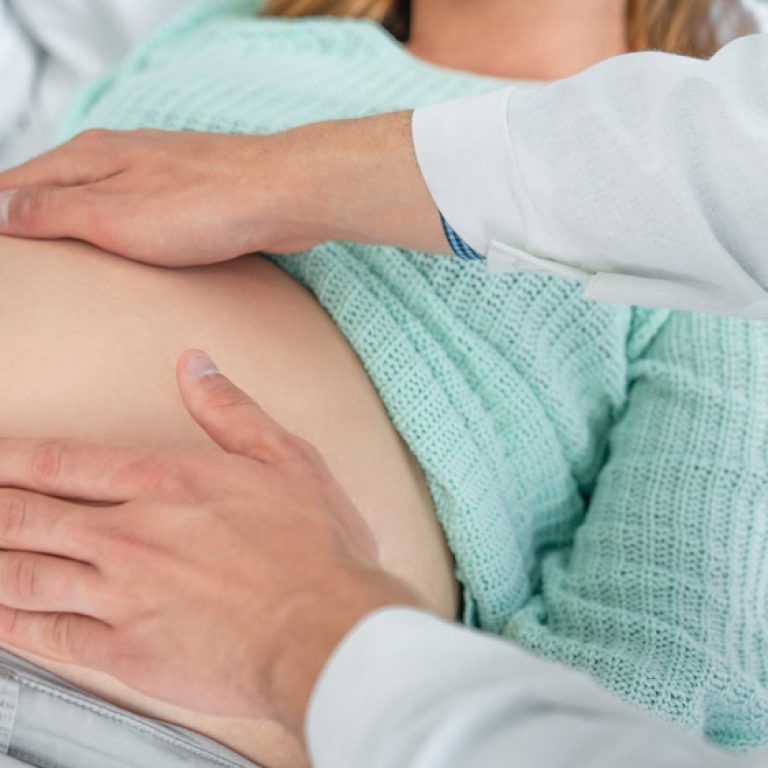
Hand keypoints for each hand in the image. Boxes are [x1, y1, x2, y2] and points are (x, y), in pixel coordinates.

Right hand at [0, 114, 446, 266]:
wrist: (282, 196)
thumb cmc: (204, 205)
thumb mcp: (112, 214)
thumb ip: (52, 211)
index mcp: (89, 156)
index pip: (17, 184)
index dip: (0, 216)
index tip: (2, 256)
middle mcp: (119, 156)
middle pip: (54, 187)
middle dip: (30, 218)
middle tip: (21, 258)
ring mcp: (156, 172)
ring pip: (97, 198)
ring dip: (75, 223)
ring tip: (61, 257)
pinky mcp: (188, 193)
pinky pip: (137, 210)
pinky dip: (118, 229)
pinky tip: (126, 250)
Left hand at [0, 350, 418, 735]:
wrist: (326, 630)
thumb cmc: (315, 549)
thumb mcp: (287, 459)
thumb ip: (232, 411)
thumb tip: (196, 365)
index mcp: (165, 482)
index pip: (59, 462)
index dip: (8, 458)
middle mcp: (129, 534)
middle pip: (23, 516)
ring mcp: (120, 594)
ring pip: (21, 575)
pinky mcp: (124, 652)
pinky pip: (45, 636)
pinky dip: (9, 623)